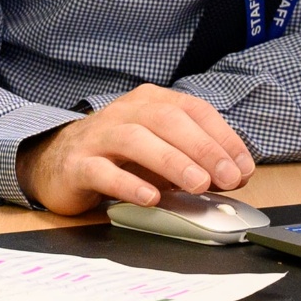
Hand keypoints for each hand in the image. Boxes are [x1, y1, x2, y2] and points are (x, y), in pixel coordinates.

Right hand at [15, 85, 255, 217]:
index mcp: (149, 102)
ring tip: (198, 185)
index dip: (221, 136)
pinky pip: (103, 171)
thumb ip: (194, 159)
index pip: (192, 109)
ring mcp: (98, 137)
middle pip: (166, 120)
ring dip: (172, 162)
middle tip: (228, 177)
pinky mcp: (78, 165)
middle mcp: (124, 112)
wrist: (57, 162)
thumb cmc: (118, 157)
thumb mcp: (160, 152)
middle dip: (202, 149)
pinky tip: (150, 198)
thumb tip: (235, 174)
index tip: (243, 166)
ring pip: (136, 140)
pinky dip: (129, 184)